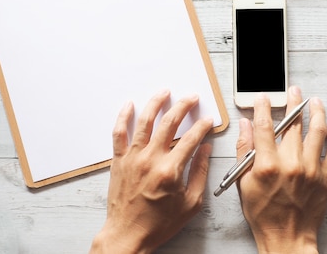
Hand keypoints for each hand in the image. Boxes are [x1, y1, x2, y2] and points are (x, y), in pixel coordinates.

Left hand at [90, 90, 213, 253]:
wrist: (128, 234)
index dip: (202, 126)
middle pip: (169, 123)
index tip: (208, 120)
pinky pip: (118, 133)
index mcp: (170, 170)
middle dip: (183, 106)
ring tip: (164, 91)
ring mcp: (133, 158)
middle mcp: (151, 160)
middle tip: (192, 97)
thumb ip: (199, 173)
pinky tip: (129, 105)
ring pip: (144, 122)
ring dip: (156, 103)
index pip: (191, 139)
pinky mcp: (119, 161)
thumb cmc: (159, 223)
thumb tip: (205, 151)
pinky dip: (123, 117)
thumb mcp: (190, 203)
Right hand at [236, 87, 326, 253]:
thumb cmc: (264, 214)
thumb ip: (244, 151)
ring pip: (317, 131)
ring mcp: (311, 169)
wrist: (287, 237)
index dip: (262, 108)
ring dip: (316, 112)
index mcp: (267, 166)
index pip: (265, 126)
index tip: (263, 98)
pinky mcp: (326, 177)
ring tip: (314, 101)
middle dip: (292, 103)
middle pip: (293, 124)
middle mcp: (291, 164)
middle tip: (293, 91)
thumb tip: (245, 126)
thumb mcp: (243, 183)